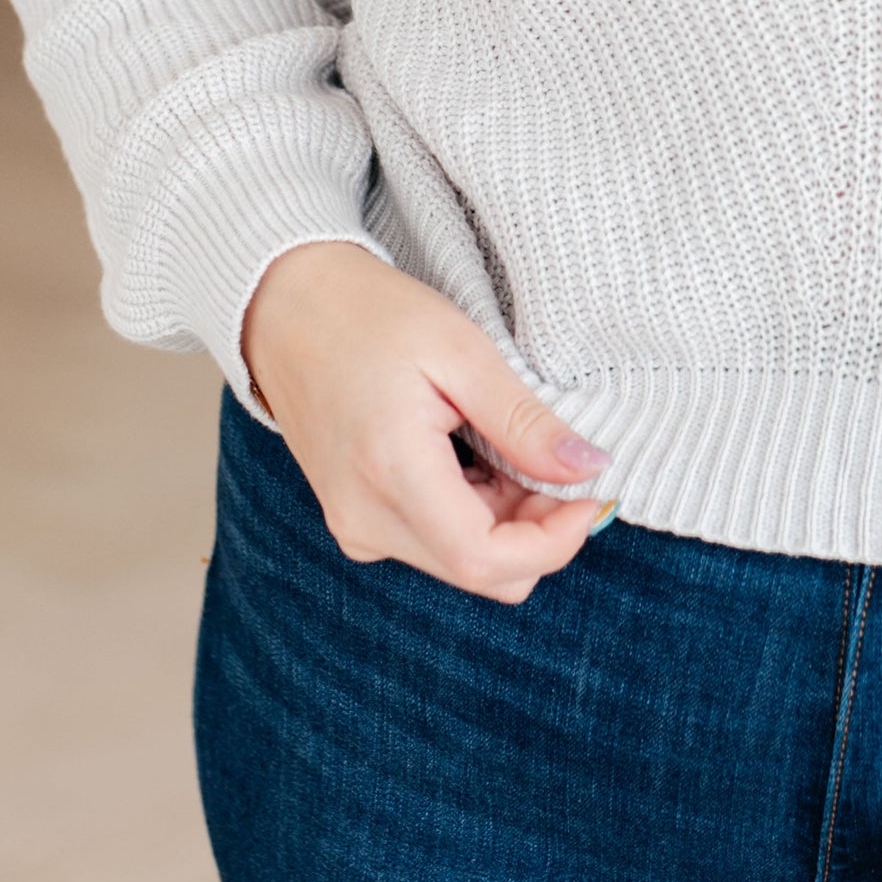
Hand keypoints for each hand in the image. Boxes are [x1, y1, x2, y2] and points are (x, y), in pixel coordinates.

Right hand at [240, 241, 615, 604]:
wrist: (289, 309)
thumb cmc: (372, 317)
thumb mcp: (462, 351)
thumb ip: (523, 421)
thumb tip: (588, 470)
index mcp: (391, 475)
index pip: (484, 560)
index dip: (552, 543)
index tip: (592, 494)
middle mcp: (366, 521)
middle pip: (480, 571)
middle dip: (538, 529)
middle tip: (556, 458)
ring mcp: (355, 528)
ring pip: (462, 562)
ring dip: (508, 520)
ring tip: (505, 441)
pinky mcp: (356, 522)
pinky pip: (434, 544)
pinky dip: (474, 513)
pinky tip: (473, 454)